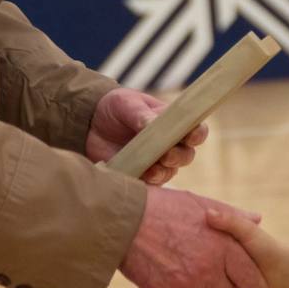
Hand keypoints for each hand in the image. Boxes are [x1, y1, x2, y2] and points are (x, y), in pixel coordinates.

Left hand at [87, 87, 207, 184]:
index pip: (196, 130)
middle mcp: (170, 144)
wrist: (91, 123)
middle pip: (186, 155)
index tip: (190, 136)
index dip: (197, 134)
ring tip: (152, 168)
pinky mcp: (141, 175)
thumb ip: (141, 114)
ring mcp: (157, 162)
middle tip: (166, 154)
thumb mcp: (126, 103)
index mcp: (173, 123)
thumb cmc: (116, 107)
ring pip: (170, 171)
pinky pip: (150, 184)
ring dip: (163, 171)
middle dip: (179, 156)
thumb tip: (152, 123)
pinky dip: (148, 181)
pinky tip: (142, 175)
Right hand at [119, 186, 272, 287]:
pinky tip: (171, 276)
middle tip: (209, 274)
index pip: (251, 280)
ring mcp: (186, 285)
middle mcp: (207, 269)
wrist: (125, 218)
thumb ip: (231, 216)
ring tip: (186, 271)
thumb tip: (258, 219)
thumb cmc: (164, 207)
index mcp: (222, 247)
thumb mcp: (201, 204)